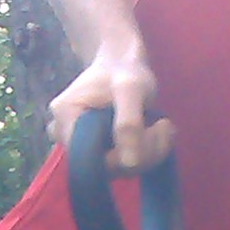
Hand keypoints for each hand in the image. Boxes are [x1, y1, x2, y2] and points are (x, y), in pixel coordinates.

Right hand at [47, 40, 171, 169]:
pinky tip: (156, 132)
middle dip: (143, 151)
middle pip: (108, 167)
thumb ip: (129, 123)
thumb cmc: (125, 69)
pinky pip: (124, 165)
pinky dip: (146, 153)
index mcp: (66, 118)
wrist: (123, 61)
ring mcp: (81, 145)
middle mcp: (65, 135)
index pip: (93, 160)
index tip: (150, 129)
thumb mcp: (130, 88)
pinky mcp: (98, 150)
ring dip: (149, 152)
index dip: (124, 156)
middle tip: (164, 125)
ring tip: (162, 125)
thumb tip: (129, 164)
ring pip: (120, 169)